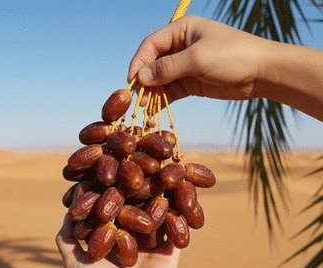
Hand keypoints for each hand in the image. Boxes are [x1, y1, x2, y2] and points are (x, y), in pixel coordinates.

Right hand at [128, 15, 269, 103]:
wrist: (261, 73)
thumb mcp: (198, 59)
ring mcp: (185, 66)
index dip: (138, 62)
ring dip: (151, 92)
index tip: (131, 81)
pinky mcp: (191, 83)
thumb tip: (141, 78)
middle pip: (153, 63)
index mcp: (181, 31)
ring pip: (161, 79)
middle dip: (144, 80)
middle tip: (136, 99)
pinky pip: (171, 91)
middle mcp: (180, 47)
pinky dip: (162, 100)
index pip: (151, 45)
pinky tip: (154, 110)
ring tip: (144, 107)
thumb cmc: (232, 56)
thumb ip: (168, 68)